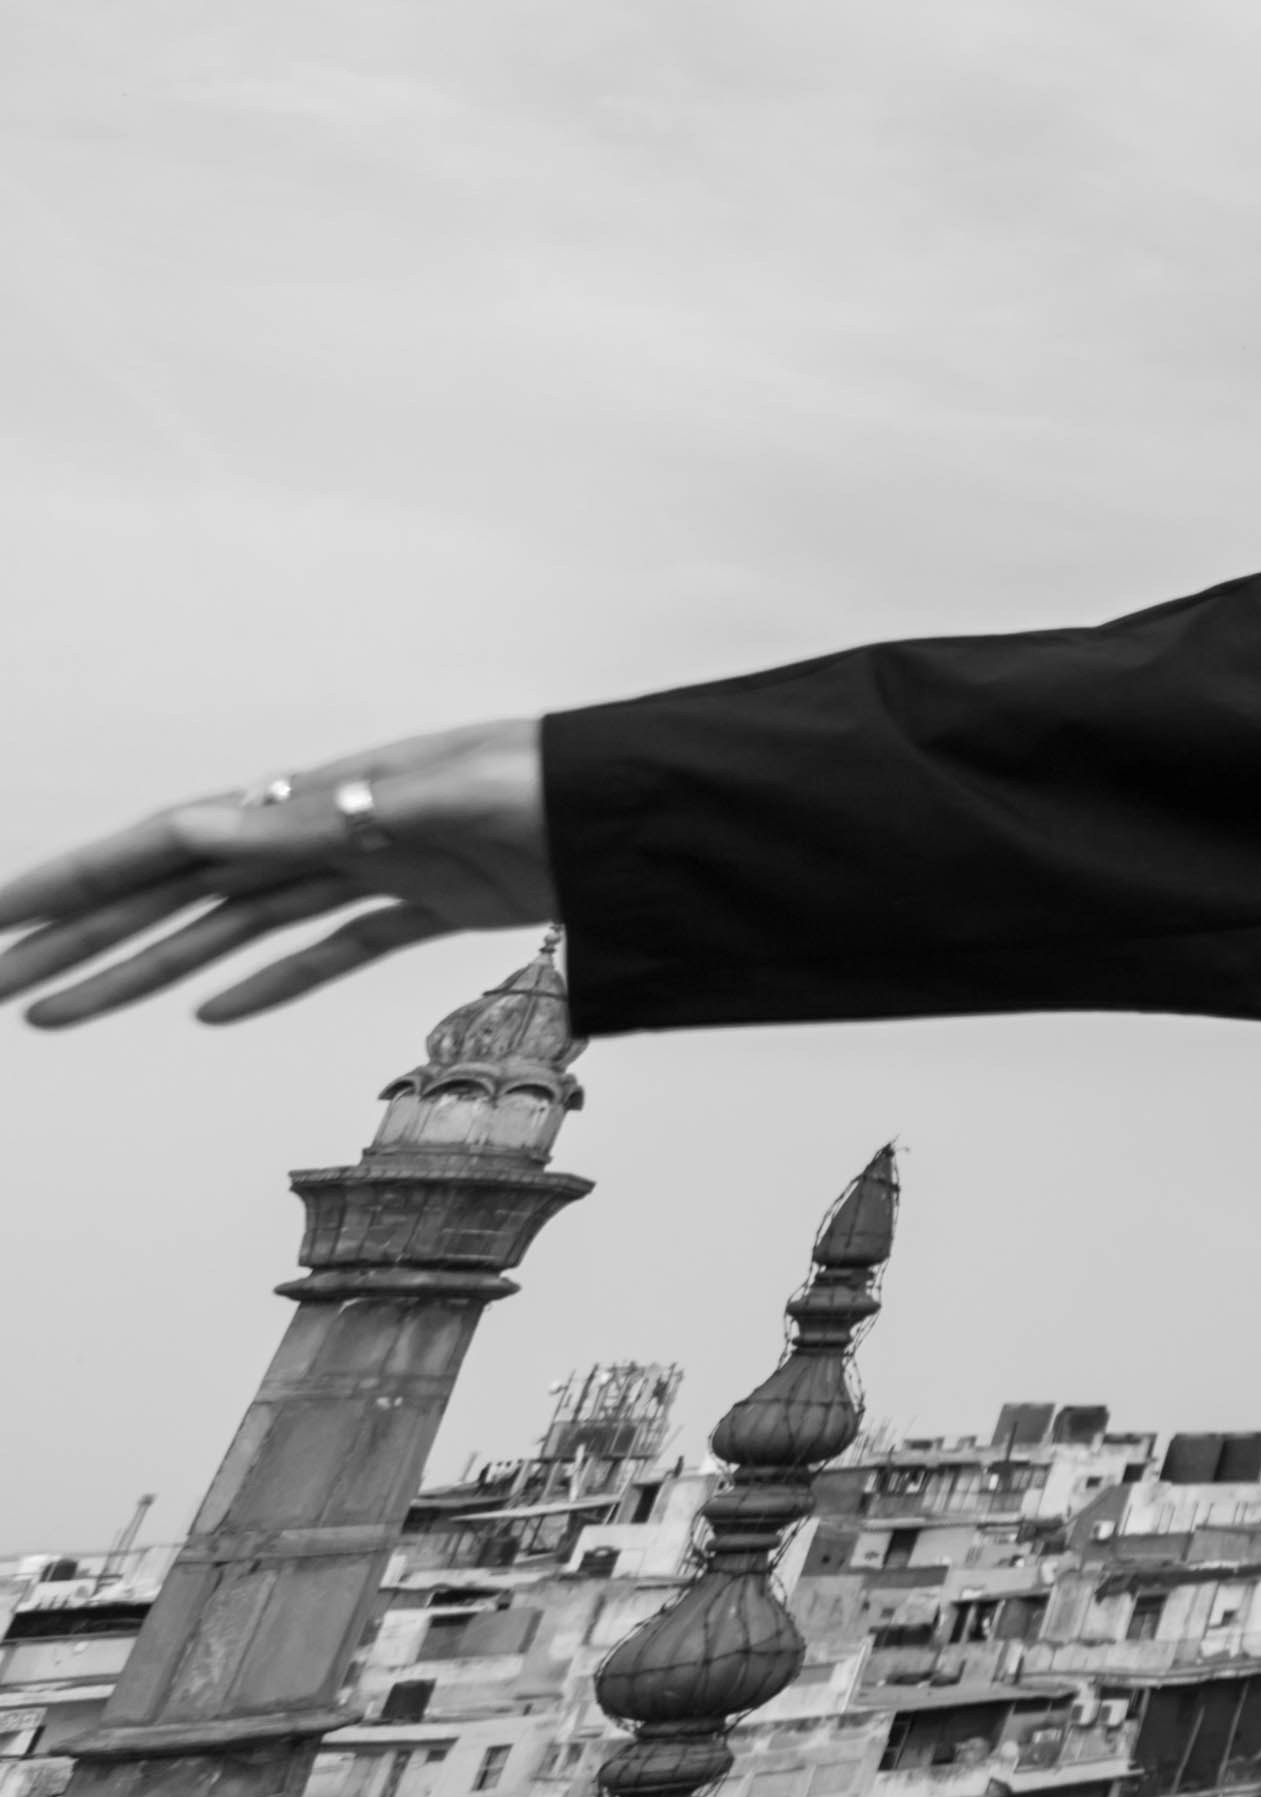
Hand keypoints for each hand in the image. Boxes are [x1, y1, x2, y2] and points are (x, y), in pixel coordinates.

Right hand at [0, 719, 556, 1031]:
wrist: (658, 804)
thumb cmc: (556, 779)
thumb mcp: (434, 796)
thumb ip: (318, 815)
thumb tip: (199, 825)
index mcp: (319, 799)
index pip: (171, 845)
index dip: (80, 881)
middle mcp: (336, 830)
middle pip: (181, 894)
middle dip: (84, 940)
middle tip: (0, 988)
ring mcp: (382, 868)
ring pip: (236, 929)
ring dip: (148, 972)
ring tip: (59, 1017)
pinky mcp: (439, 902)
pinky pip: (331, 949)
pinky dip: (269, 982)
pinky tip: (210, 1015)